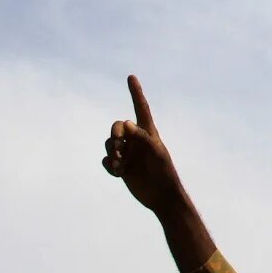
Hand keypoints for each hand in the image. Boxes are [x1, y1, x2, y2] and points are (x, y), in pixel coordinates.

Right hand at [102, 75, 186, 217]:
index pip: (141, 108)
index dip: (136, 93)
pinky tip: (118, 172)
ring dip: (112, 152)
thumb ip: (142, 137)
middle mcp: (137, 141)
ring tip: (120, 164)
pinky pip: (107, 160)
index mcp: (149, 133)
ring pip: (110, 144)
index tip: (131, 77)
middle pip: (118, 127)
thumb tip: (126, 123)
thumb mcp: (155, 153)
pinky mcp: (121, 167)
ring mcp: (128, 153)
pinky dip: (109, 165)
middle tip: (118, 144)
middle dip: (114, 133)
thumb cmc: (164, 172)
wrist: (161, 195)